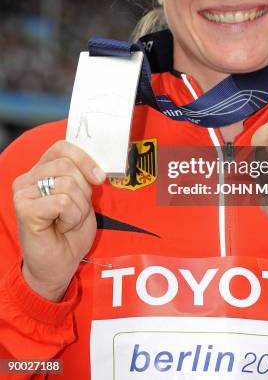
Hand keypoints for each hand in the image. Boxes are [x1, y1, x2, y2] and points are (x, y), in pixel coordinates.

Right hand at [12, 141, 105, 300]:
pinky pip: (63, 202)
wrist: (59, 265)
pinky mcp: (24, 209)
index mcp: (42, 170)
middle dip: (83, 190)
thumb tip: (96, 163)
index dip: (84, 159)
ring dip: (78, 207)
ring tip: (68, 221)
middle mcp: (28, 178)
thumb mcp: (82, 197)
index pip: (62, 147)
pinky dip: (72, 217)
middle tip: (76, 211)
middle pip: (67, 165)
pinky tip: (62, 227)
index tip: (99, 177)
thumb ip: (83, 176)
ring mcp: (23, 193)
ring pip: (68, 184)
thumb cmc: (70, 232)